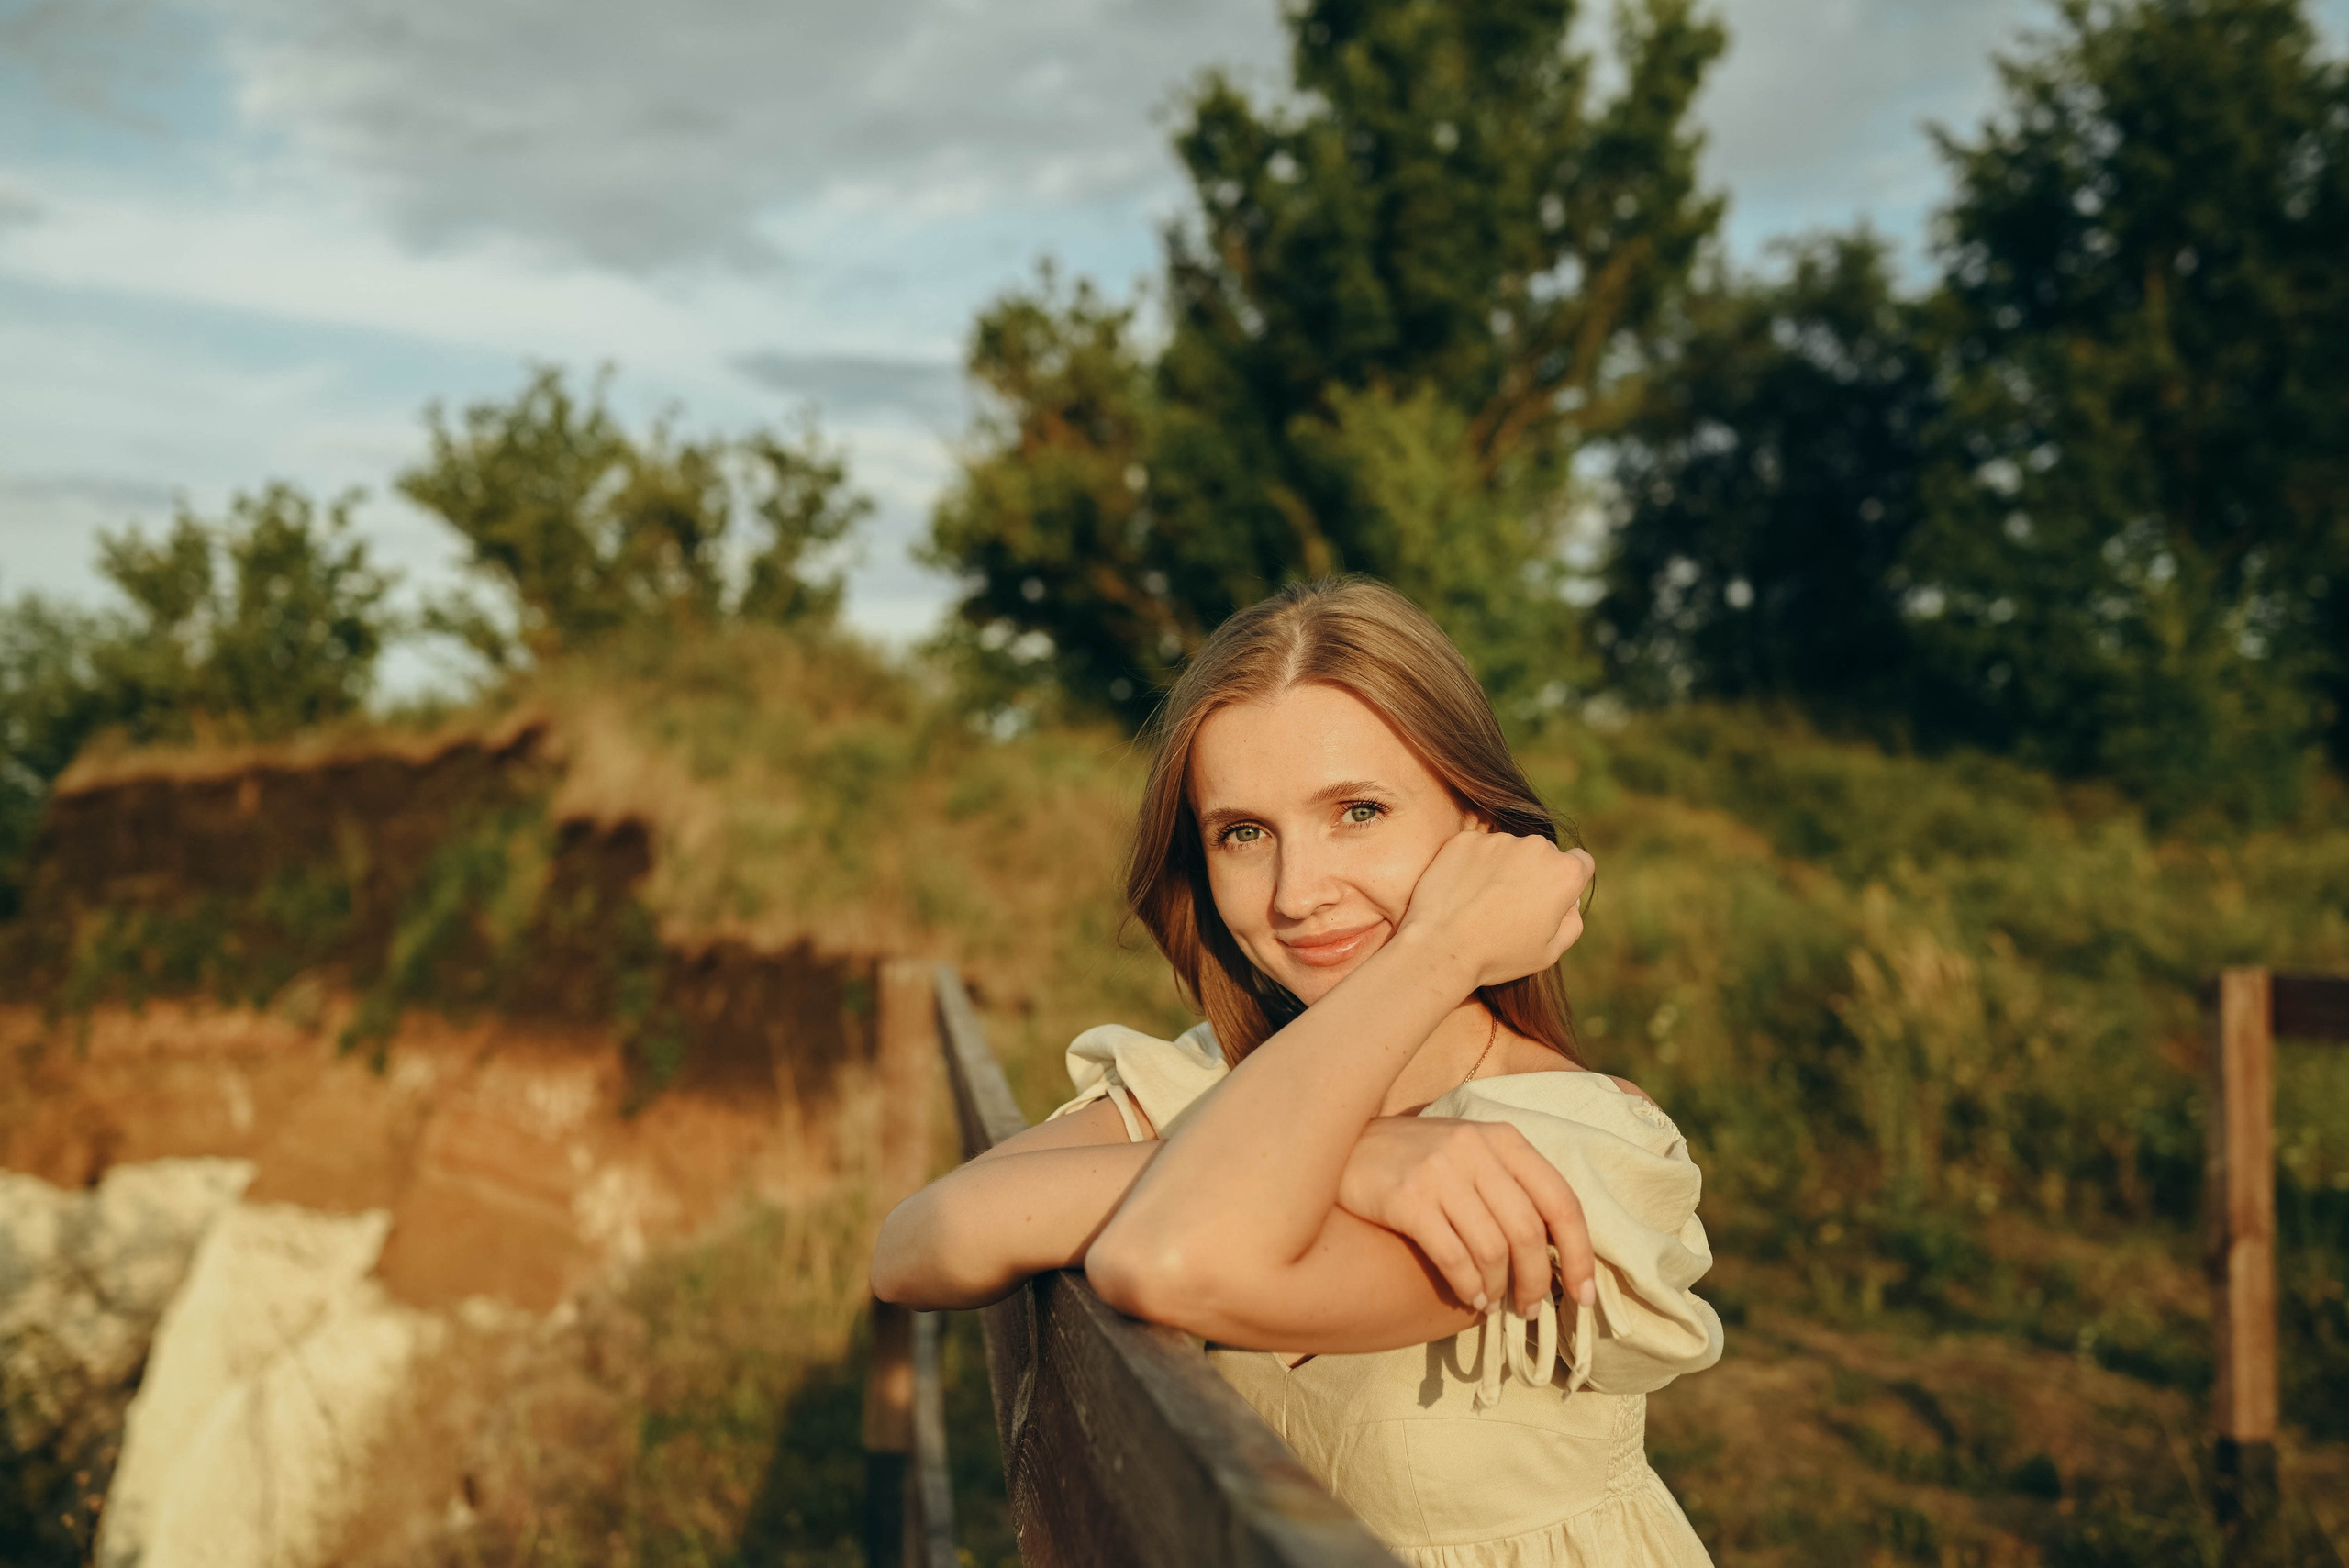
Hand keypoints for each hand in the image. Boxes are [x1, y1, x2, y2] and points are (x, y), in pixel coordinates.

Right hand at [1338, 1115, 1594, 1315]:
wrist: (1343, 1145)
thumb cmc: (1418, 1159)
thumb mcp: (1472, 1155)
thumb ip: (1512, 1189)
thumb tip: (1557, 1254)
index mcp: (1503, 1139)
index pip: (1561, 1201)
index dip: (1580, 1254)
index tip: (1584, 1296)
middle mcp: (1475, 1150)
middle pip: (1528, 1232)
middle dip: (1537, 1282)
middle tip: (1529, 1310)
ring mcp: (1439, 1172)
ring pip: (1493, 1249)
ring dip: (1500, 1289)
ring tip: (1494, 1304)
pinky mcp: (1406, 1198)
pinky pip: (1453, 1257)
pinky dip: (1468, 1286)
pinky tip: (1470, 1297)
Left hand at [1395, 830, 1594, 993]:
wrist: (1441, 947)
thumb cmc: (1498, 955)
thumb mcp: (1550, 952)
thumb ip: (1572, 922)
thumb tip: (1570, 901)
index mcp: (1564, 873)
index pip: (1581, 863)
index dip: (1568, 882)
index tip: (1550, 898)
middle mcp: (1536, 847)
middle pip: (1544, 854)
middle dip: (1534, 873)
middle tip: (1511, 906)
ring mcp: (1498, 840)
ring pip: (1509, 849)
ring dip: (1503, 867)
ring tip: (1482, 902)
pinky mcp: (1466, 840)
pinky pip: (1478, 848)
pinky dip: (1473, 865)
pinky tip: (1463, 892)